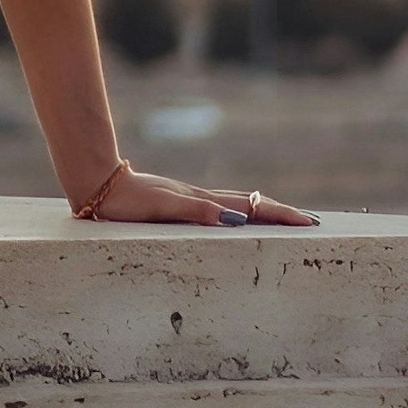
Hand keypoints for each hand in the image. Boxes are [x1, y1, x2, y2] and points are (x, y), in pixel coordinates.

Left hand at [83, 167, 317, 230]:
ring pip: (237, 205)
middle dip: (281, 214)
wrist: (97, 185)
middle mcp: (201, 200)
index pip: (251, 208)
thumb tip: (235, 219)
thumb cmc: (126, 201)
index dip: (281, 215)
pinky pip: (220, 209)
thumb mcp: (162, 208)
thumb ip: (197, 211)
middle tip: (310, 222)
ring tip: (286, 221)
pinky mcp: (179, 203)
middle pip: (250, 204)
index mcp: (203, 202)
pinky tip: (239, 220)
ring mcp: (191, 200)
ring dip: (264, 213)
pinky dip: (241, 214)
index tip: (308, 223)